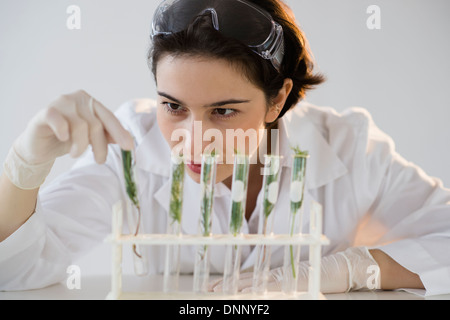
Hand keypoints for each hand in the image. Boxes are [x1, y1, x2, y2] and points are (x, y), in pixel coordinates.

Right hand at [16, 90, 133, 164]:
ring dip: (80, 146)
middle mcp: (76, 99)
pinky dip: (63, 131)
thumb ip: (106, 135)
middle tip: (99, 160)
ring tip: (75, 154)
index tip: (129, 147)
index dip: (119, 132)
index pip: (108, 117)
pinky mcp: (44, 112)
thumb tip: (127, 139)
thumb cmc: (67, 140)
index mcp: (90, 102)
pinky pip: (58, 120)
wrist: (39, 148)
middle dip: (100, 145)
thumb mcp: (90, 138)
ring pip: (80, 126)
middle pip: (96, 123)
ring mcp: (60, 103)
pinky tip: (64, 139)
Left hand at [209, 247, 379, 293]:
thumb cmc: (318, 276)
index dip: (230, 281)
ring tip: (219, 290)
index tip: (213, 285)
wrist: (339, 269)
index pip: (248, 278)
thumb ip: (280, 283)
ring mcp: (284, 280)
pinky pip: (273, 288)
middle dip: (227, 285)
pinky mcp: (293, 284)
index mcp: (275, 275)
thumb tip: (261, 286)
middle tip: (209, 288)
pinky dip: (259, 290)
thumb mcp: (295, 281)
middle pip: (247, 281)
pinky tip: (247, 292)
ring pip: (256, 284)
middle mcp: (276, 276)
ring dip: (237, 287)